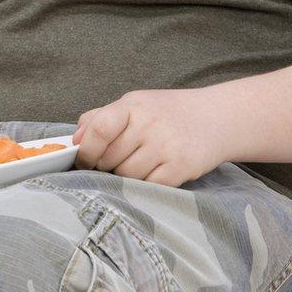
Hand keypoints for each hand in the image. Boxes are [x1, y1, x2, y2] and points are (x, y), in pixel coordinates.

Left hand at [73, 88, 228, 186]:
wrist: (216, 118)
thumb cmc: (166, 114)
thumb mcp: (133, 105)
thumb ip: (99, 118)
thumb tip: (74, 140)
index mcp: (132, 105)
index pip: (99, 129)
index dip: (86, 150)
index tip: (84, 160)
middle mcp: (150, 124)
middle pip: (109, 159)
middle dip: (107, 166)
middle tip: (118, 161)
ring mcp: (166, 146)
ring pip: (126, 176)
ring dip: (127, 176)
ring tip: (140, 164)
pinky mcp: (181, 167)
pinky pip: (148, 186)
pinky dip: (146, 185)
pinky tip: (154, 172)